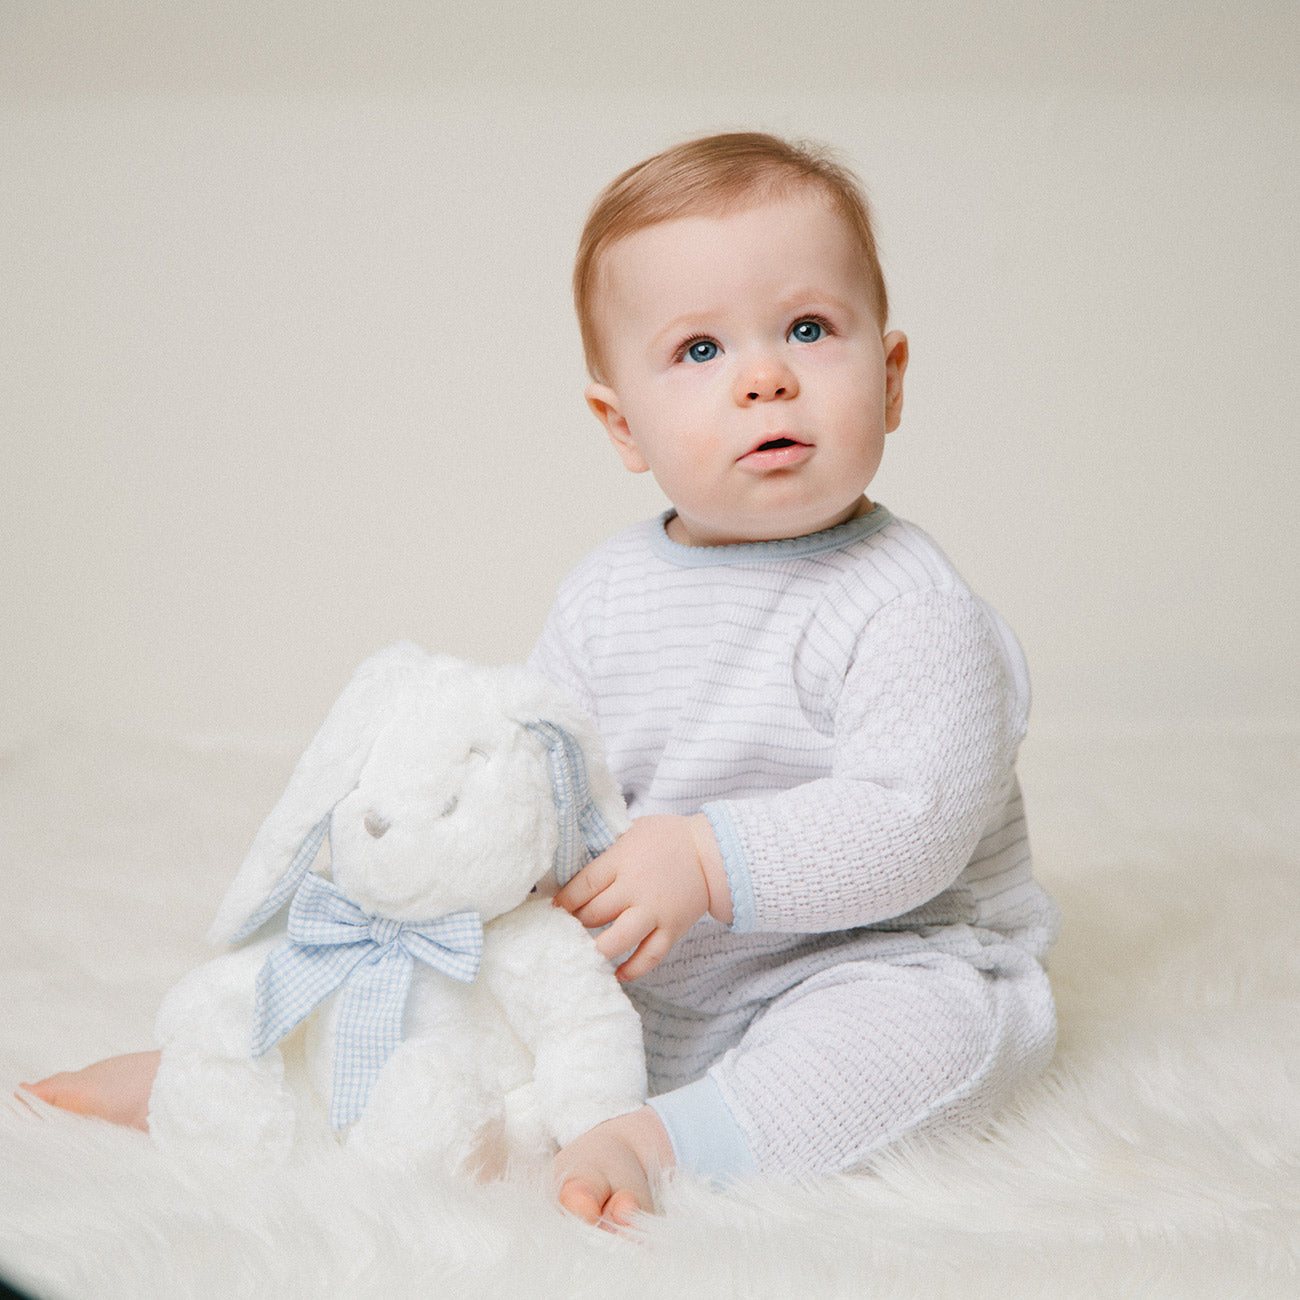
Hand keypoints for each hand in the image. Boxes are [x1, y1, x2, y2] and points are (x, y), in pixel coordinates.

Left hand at [554, 814, 731, 980]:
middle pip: (594, 914)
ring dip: (597, 949)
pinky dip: (633, 969)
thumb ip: (609, 850)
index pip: (583, 886)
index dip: (564, 901)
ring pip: (618, 940)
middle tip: (568, 929)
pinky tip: (618, 973)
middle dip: (576, 924)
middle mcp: (635, 888)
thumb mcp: (632, 830)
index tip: (554, 909)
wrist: (713, 851)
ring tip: (584, 953)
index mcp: (621, 860)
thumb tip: (576, 863)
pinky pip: (650, 956)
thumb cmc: (669, 837)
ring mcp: (654, 911)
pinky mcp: (672, 929)